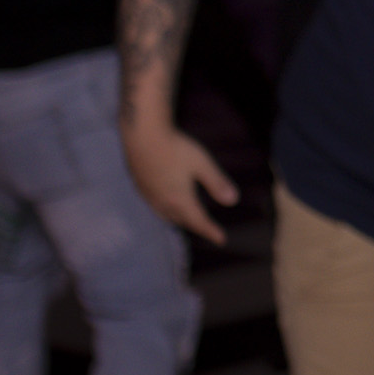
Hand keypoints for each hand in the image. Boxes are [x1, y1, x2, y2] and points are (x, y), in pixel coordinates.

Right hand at [121, 121, 236, 245]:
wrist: (142, 135)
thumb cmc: (175, 148)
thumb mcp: (202, 163)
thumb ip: (217, 182)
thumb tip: (233, 201)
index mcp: (179, 199)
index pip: (198, 221)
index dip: (210, 231)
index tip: (221, 239)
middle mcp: (162, 201)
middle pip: (181, 220)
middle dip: (196, 226)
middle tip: (208, 230)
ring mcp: (148, 195)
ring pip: (166, 215)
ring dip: (179, 220)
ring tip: (188, 220)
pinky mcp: (140, 186)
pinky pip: (155, 206)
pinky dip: (166, 211)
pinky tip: (167, 203)